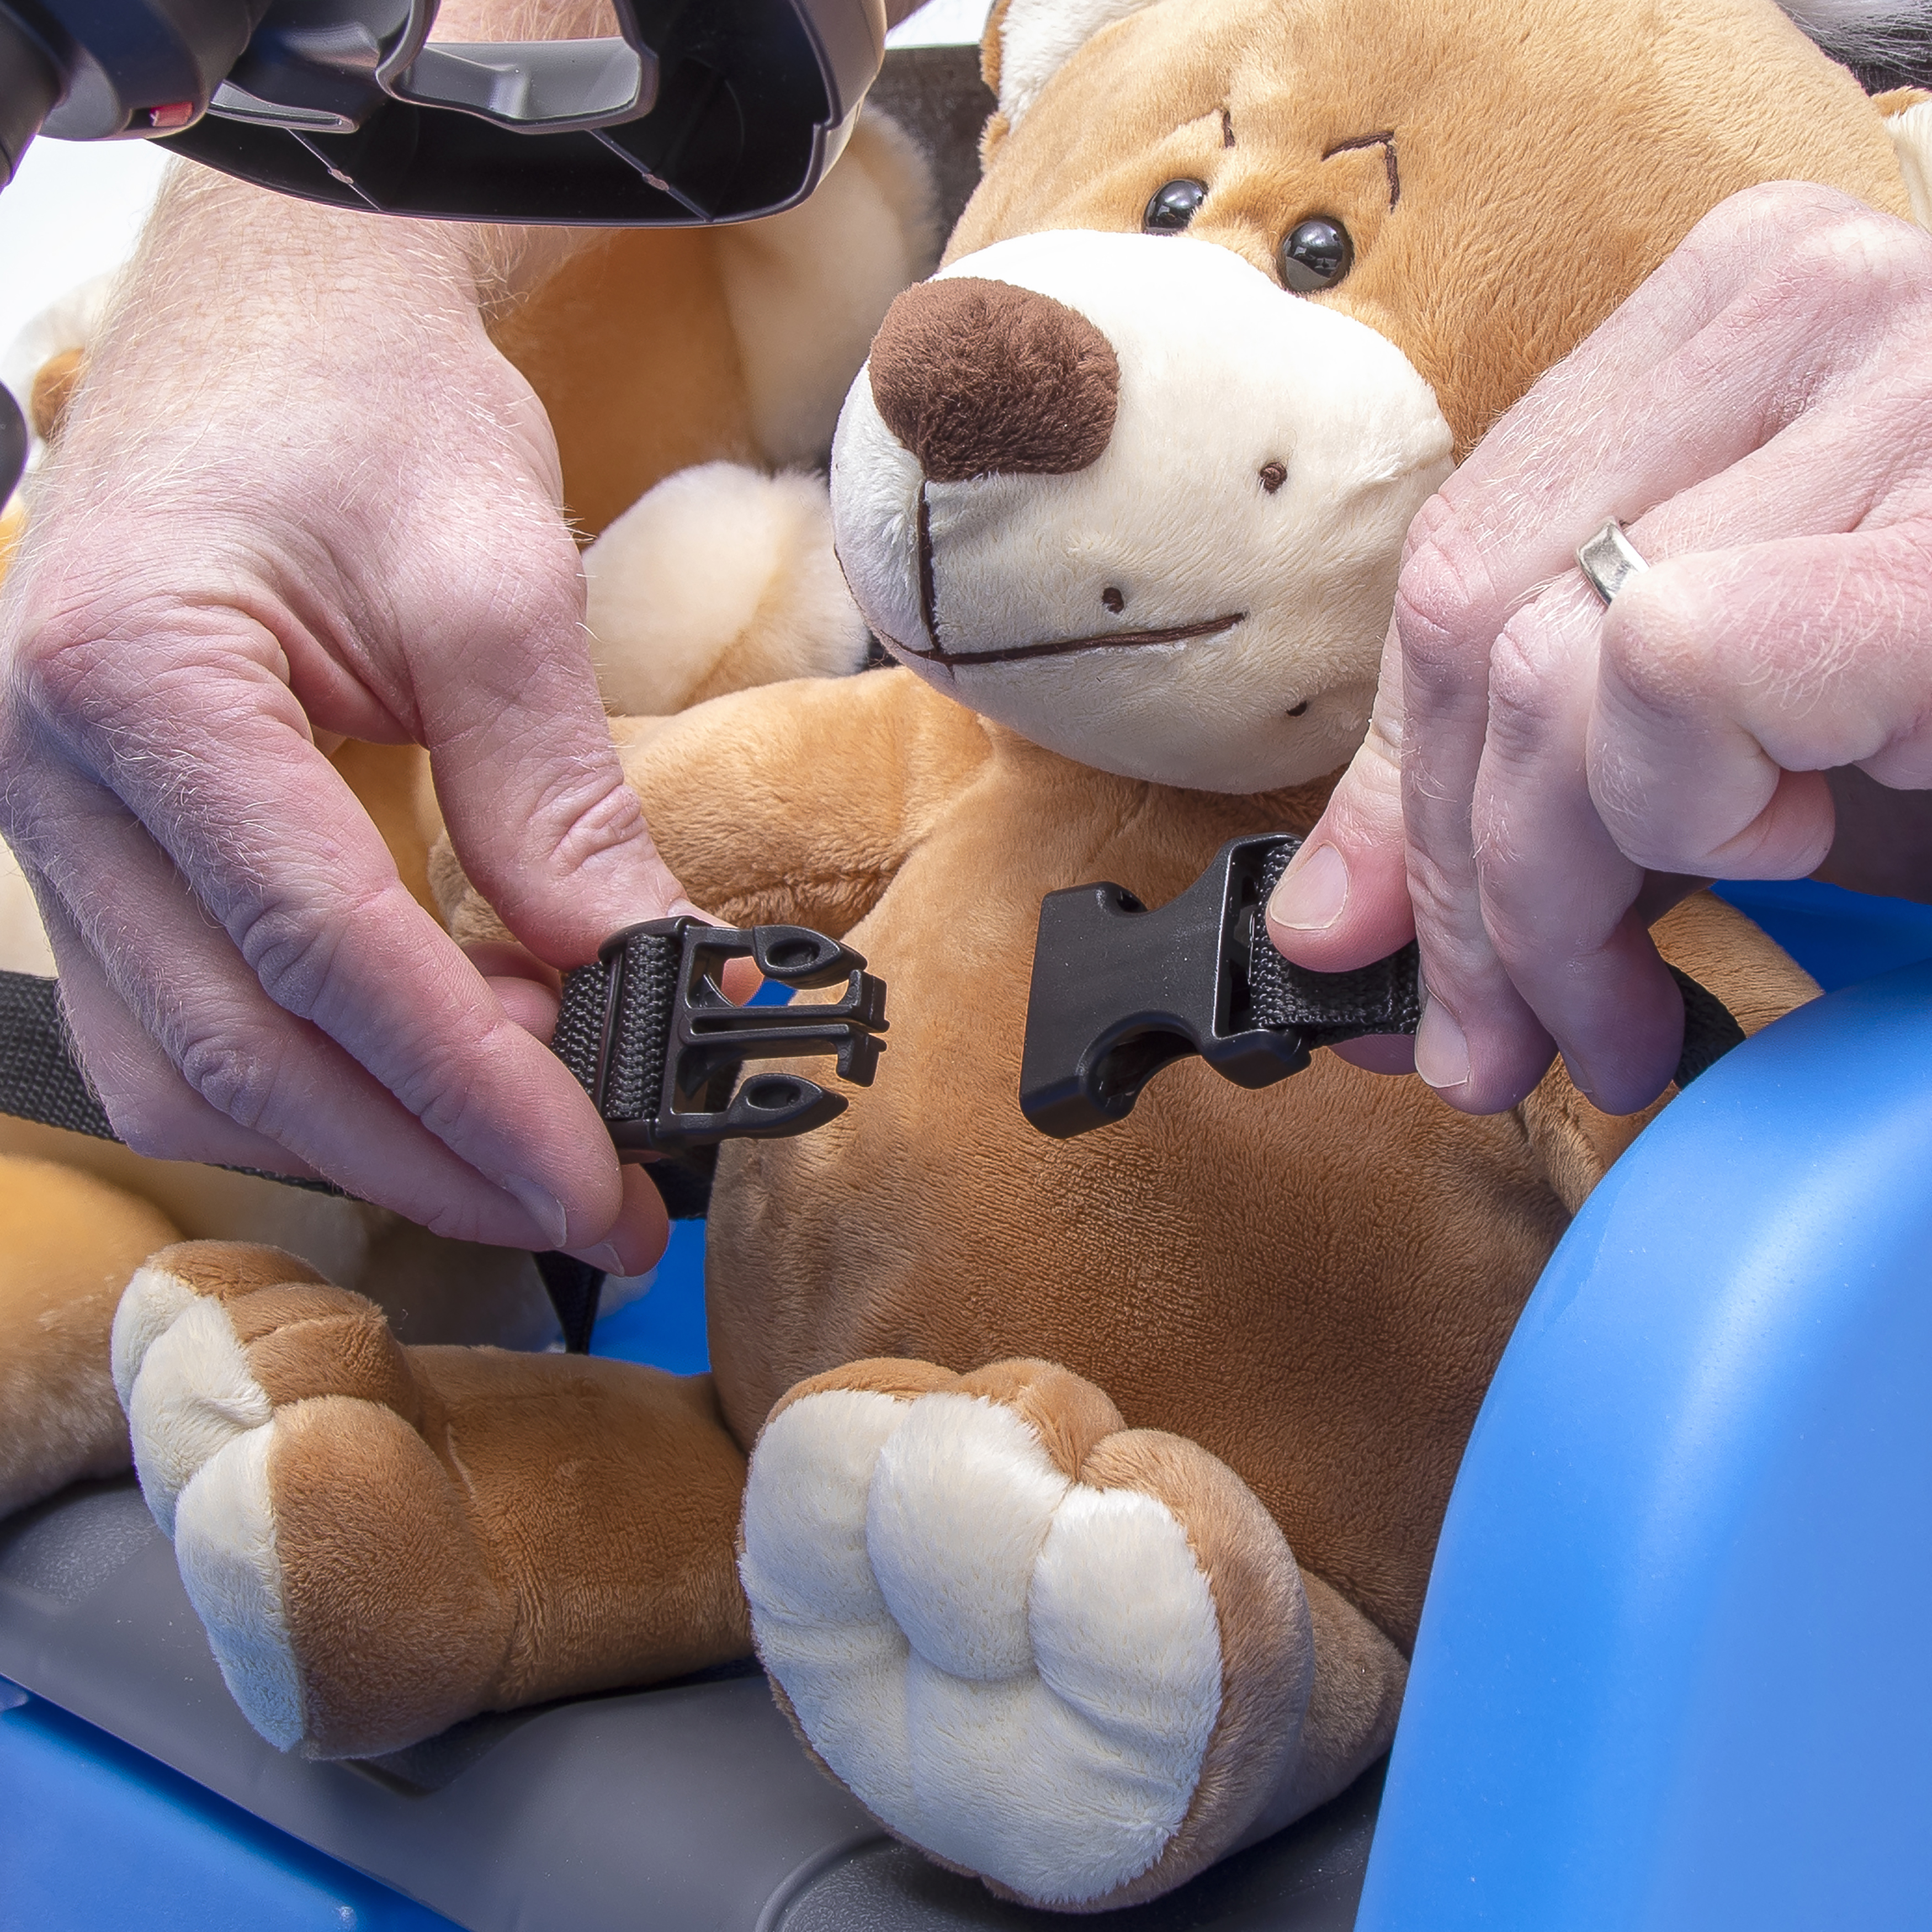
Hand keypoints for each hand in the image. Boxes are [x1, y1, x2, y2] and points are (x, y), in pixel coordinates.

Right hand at [0, 167, 694, 1269]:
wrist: (276, 326)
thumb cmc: (375, 415)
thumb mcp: (495, 584)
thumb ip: (556, 804)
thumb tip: (636, 984)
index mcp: (138, 681)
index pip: (322, 950)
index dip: (473, 1092)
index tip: (602, 1177)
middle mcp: (50, 773)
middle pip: (242, 1051)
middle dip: (433, 1159)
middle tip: (597, 1208)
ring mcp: (53, 823)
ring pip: (191, 1072)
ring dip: (370, 1137)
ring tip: (536, 1130)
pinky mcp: (101, 850)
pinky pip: (183, 1024)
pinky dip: (316, 1082)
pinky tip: (440, 1071)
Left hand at [1266, 181, 1931, 1114]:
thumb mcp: (1741, 735)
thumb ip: (1543, 788)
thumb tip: (1330, 927)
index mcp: (1744, 327)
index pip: (1459, 564)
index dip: (1400, 790)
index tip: (1381, 949)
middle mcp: (1821, 307)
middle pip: (1475, 613)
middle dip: (1462, 880)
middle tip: (1494, 1039)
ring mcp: (1907, 383)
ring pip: (1553, 660)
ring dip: (1552, 895)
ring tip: (1622, 1010)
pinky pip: (1684, 666)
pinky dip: (1684, 811)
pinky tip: (1785, 854)